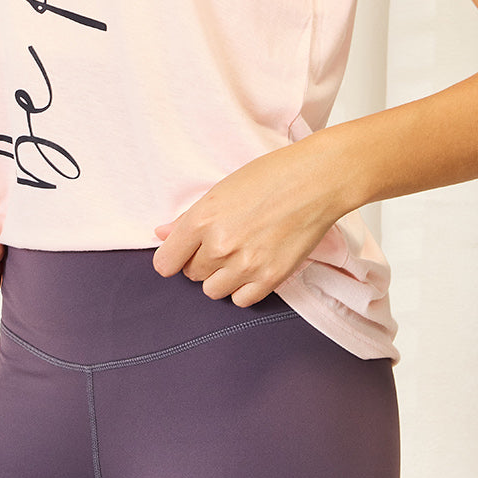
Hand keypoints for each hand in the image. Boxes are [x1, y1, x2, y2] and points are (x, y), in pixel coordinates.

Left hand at [152, 143, 338, 307]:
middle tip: (223, 242)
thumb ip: (188, 218)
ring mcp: (245, 265)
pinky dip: (243, 288)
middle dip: (202, 261)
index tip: (182, 253)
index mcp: (202, 220)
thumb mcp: (221, 190)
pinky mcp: (271, 278)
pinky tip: (253, 267)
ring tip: (239, 255)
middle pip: (191, 275)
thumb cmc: (270, 177)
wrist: (317, 181)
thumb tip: (161, 234)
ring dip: (221, 277)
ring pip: (213, 291)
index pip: (165, 263)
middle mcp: (219, 246)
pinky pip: (241, 300)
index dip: (173, 257)